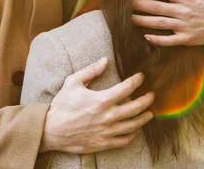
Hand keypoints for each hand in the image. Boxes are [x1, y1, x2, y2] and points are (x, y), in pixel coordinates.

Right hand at [40, 57, 154, 153]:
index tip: (141, 77)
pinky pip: (125, 140)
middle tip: (151, 94)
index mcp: (102, 100)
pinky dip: (133, 134)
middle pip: (136, 107)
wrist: (51, 130)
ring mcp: (108, 131)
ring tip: (150, 112)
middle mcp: (108, 116)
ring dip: (144, 117)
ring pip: (134, 125)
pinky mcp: (104, 143)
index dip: (137, 80)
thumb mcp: (72, 82)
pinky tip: (135, 129)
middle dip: (147, 99)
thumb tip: (105, 60)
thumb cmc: (61, 105)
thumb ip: (90, 70)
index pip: (127, 87)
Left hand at [132, 0, 203, 46]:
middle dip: (137, 4)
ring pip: (158, 23)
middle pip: (155, 7)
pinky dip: (157, 39)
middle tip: (121, 2)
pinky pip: (169, 40)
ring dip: (141, 20)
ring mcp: (184, 26)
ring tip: (127, 18)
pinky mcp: (187, 39)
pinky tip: (145, 36)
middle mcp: (183, 11)